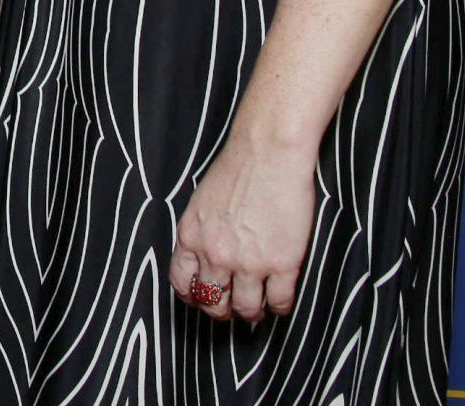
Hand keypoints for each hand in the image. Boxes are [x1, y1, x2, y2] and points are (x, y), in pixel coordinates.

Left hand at [169, 132, 316, 321]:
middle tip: (231, 308)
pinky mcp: (283, 263)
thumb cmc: (238, 168)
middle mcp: (215, 254)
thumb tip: (203, 255)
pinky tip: (280, 301)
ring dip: (252, 312)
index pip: (182, 282)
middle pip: (212, 302)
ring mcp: (249, 262)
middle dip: (221, 310)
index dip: (192, 296)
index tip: (202, 299)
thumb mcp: (200, 202)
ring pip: (246, 309)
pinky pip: (279, 302)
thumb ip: (200, 231)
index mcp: (191, 236)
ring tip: (257, 308)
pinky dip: (279, 307)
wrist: (268, 153)